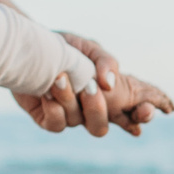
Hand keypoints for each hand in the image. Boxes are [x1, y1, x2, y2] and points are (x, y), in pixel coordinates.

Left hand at [12, 34, 173, 135]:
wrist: (29, 46)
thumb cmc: (64, 47)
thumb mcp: (89, 47)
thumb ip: (106, 61)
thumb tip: (108, 85)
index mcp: (107, 94)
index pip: (133, 111)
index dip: (143, 115)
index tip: (145, 110)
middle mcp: (89, 109)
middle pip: (102, 127)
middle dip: (99, 111)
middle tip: (93, 90)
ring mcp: (69, 116)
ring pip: (78, 122)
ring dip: (69, 98)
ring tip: (59, 77)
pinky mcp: (49, 119)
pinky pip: (57, 124)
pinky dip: (54, 108)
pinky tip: (46, 92)